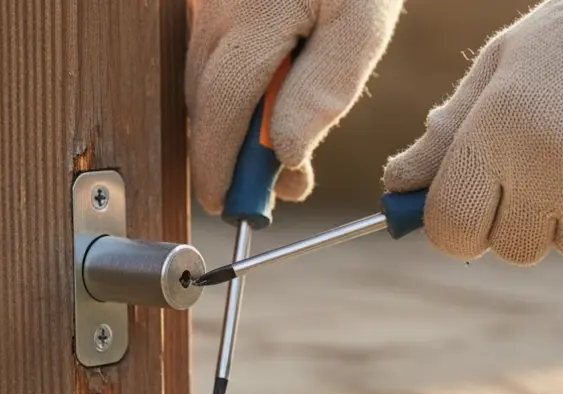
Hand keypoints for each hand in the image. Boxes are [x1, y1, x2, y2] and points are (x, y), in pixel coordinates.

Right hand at [185, 0, 403, 215]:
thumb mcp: (361, 27)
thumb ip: (322, 92)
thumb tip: (286, 157)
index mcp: (252, 20)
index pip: (218, 113)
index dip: (218, 168)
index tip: (231, 206)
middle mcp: (216, 10)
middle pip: (204, 103)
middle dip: (227, 154)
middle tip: (271, 189)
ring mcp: (209, 1)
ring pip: (201, 82)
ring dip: (230, 124)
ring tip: (278, 150)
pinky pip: (210, 55)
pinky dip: (231, 90)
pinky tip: (268, 102)